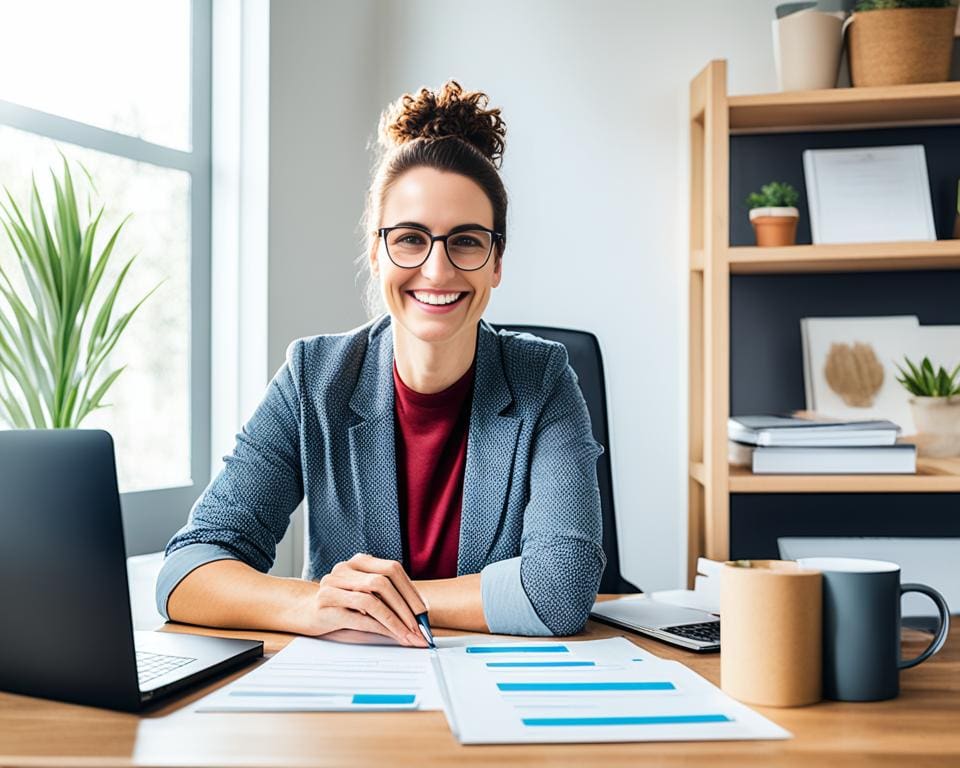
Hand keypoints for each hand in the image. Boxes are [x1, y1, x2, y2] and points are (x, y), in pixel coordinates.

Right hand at [299, 554, 428, 646]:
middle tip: (419, 628)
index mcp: (359, 561)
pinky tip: (390, 635)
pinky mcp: (325, 607)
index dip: (411, 591)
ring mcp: (333, 586)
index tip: (424, 612)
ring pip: (372, 600)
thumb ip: (388, 598)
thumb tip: (420, 615)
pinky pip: (358, 617)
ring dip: (395, 621)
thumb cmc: (341, 603)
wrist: (304, 610)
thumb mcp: (365, 594)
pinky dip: (378, 627)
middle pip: (383, 583)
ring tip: (408, 635)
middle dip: (406, 608)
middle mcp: (344, 569)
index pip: (392, 569)